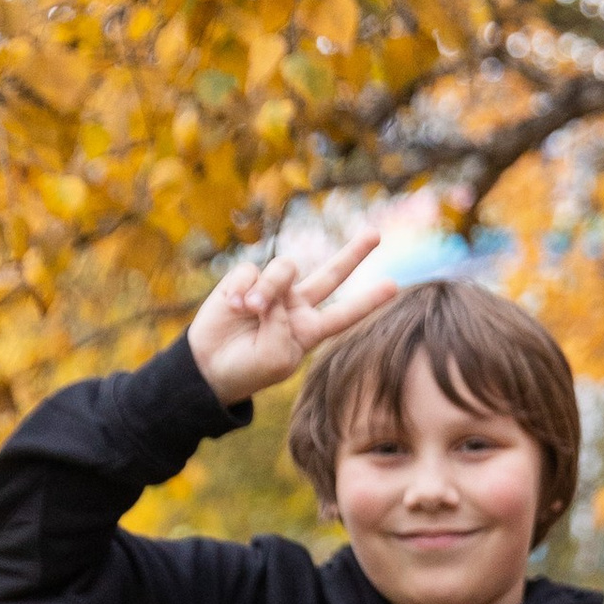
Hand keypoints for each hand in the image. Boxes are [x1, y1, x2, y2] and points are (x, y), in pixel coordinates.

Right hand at [186, 221, 389, 402]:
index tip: (393, 286)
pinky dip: (245, 287)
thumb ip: (283, 324)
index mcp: (309, 329)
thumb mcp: (277, 358)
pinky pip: (253, 270)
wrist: (209, 366)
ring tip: (252, 309)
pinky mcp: (245, 279)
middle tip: (375, 234)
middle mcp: (296, 305)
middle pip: (331, 274)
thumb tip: (272, 290)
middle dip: (353, 254)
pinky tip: (236, 305)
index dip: (367, 301)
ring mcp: (273, 289)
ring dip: (270, 287)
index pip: (344, 314)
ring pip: (286, 269)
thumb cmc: (248, 369)